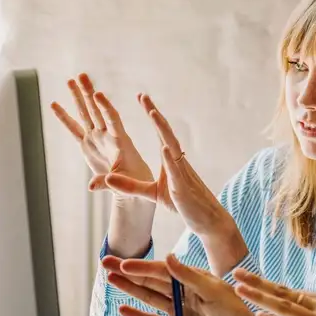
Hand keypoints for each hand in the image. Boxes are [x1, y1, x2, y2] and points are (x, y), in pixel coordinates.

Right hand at [50, 73, 153, 196]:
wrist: (133, 184)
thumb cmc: (135, 182)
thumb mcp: (125, 183)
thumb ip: (108, 183)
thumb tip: (91, 187)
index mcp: (120, 141)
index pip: (112, 119)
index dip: (105, 107)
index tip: (98, 93)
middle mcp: (107, 135)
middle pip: (97, 110)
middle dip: (89, 93)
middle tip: (82, 75)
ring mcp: (96, 138)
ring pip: (86, 114)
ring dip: (78, 98)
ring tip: (70, 80)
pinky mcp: (88, 144)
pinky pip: (73, 129)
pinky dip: (64, 118)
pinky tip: (54, 104)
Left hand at [102, 95, 233, 236]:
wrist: (206, 219)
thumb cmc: (183, 204)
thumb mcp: (152, 194)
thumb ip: (131, 186)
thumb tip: (108, 178)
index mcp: (171, 160)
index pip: (160, 133)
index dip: (152, 115)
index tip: (142, 98)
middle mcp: (177, 161)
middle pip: (166, 133)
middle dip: (154, 114)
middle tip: (143, 96)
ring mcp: (182, 172)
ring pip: (172, 146)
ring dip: (162, 129)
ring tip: (152, 113)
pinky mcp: (183, 187)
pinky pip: (176, 170)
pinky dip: (170, 158)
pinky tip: (165, 147)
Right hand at [102, 254, 309, 315]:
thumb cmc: (236, 313)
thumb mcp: (214, 291)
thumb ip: (189, 276)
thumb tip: (168, 257)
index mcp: (194, 279)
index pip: (162, 270)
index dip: (142, 267)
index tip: (123, 262)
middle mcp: (184, 292)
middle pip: (151, 281)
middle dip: (128, 272)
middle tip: (105, 262)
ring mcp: (179, 311)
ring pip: (149, 298)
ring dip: (129, 289)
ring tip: (110, 280)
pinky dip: (139, 315)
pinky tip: (123, 309)